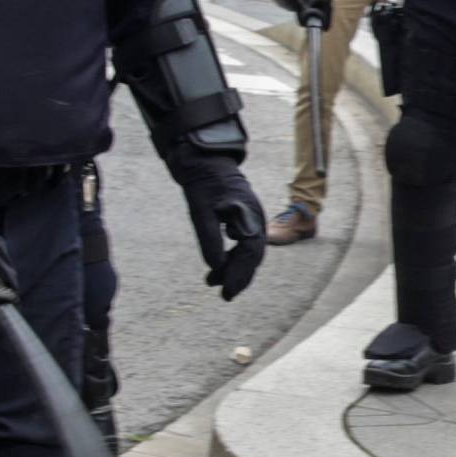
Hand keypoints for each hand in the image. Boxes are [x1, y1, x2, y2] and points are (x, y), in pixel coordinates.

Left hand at [175, 156, 265, 299]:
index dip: (240, 275)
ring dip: (235, 268)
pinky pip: (244, 243)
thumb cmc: (203, 184)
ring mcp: (252, 219)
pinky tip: (218, 265)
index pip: (250, 253)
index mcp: (249, 217)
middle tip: (225, 296)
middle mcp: (256, 219)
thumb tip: (216, 266)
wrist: (205, 160)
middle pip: (253, 256)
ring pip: (248, 251)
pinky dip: (233, 257)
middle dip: (240, 277)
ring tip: (214, 282)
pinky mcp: (244, 219)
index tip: (227, 292)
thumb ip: (209, 239)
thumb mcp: (200, 211)